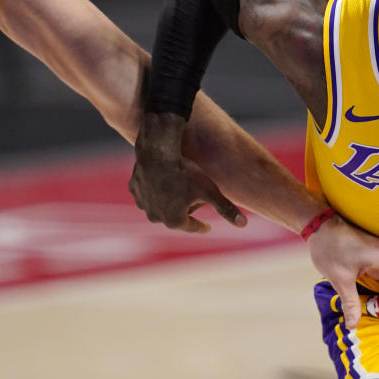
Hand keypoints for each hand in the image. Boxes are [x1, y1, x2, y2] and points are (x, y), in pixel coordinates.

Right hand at [130, 112, 246, 231]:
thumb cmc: (185, 172)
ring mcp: (143, 203)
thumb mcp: (209, 190)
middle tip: (193, 205)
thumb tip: (244, 224)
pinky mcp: (135, 189)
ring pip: (160, 206)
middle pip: (175, 216)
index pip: (193, 227)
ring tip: (177, 193)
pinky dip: (155, 191)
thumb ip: (226, 208)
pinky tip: (162, 184)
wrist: (157, 151)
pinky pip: (147, 193)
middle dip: (185, 212)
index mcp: (174, 220)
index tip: (207, 227)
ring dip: (168, 203)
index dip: (202, 226)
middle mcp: (156, 217)